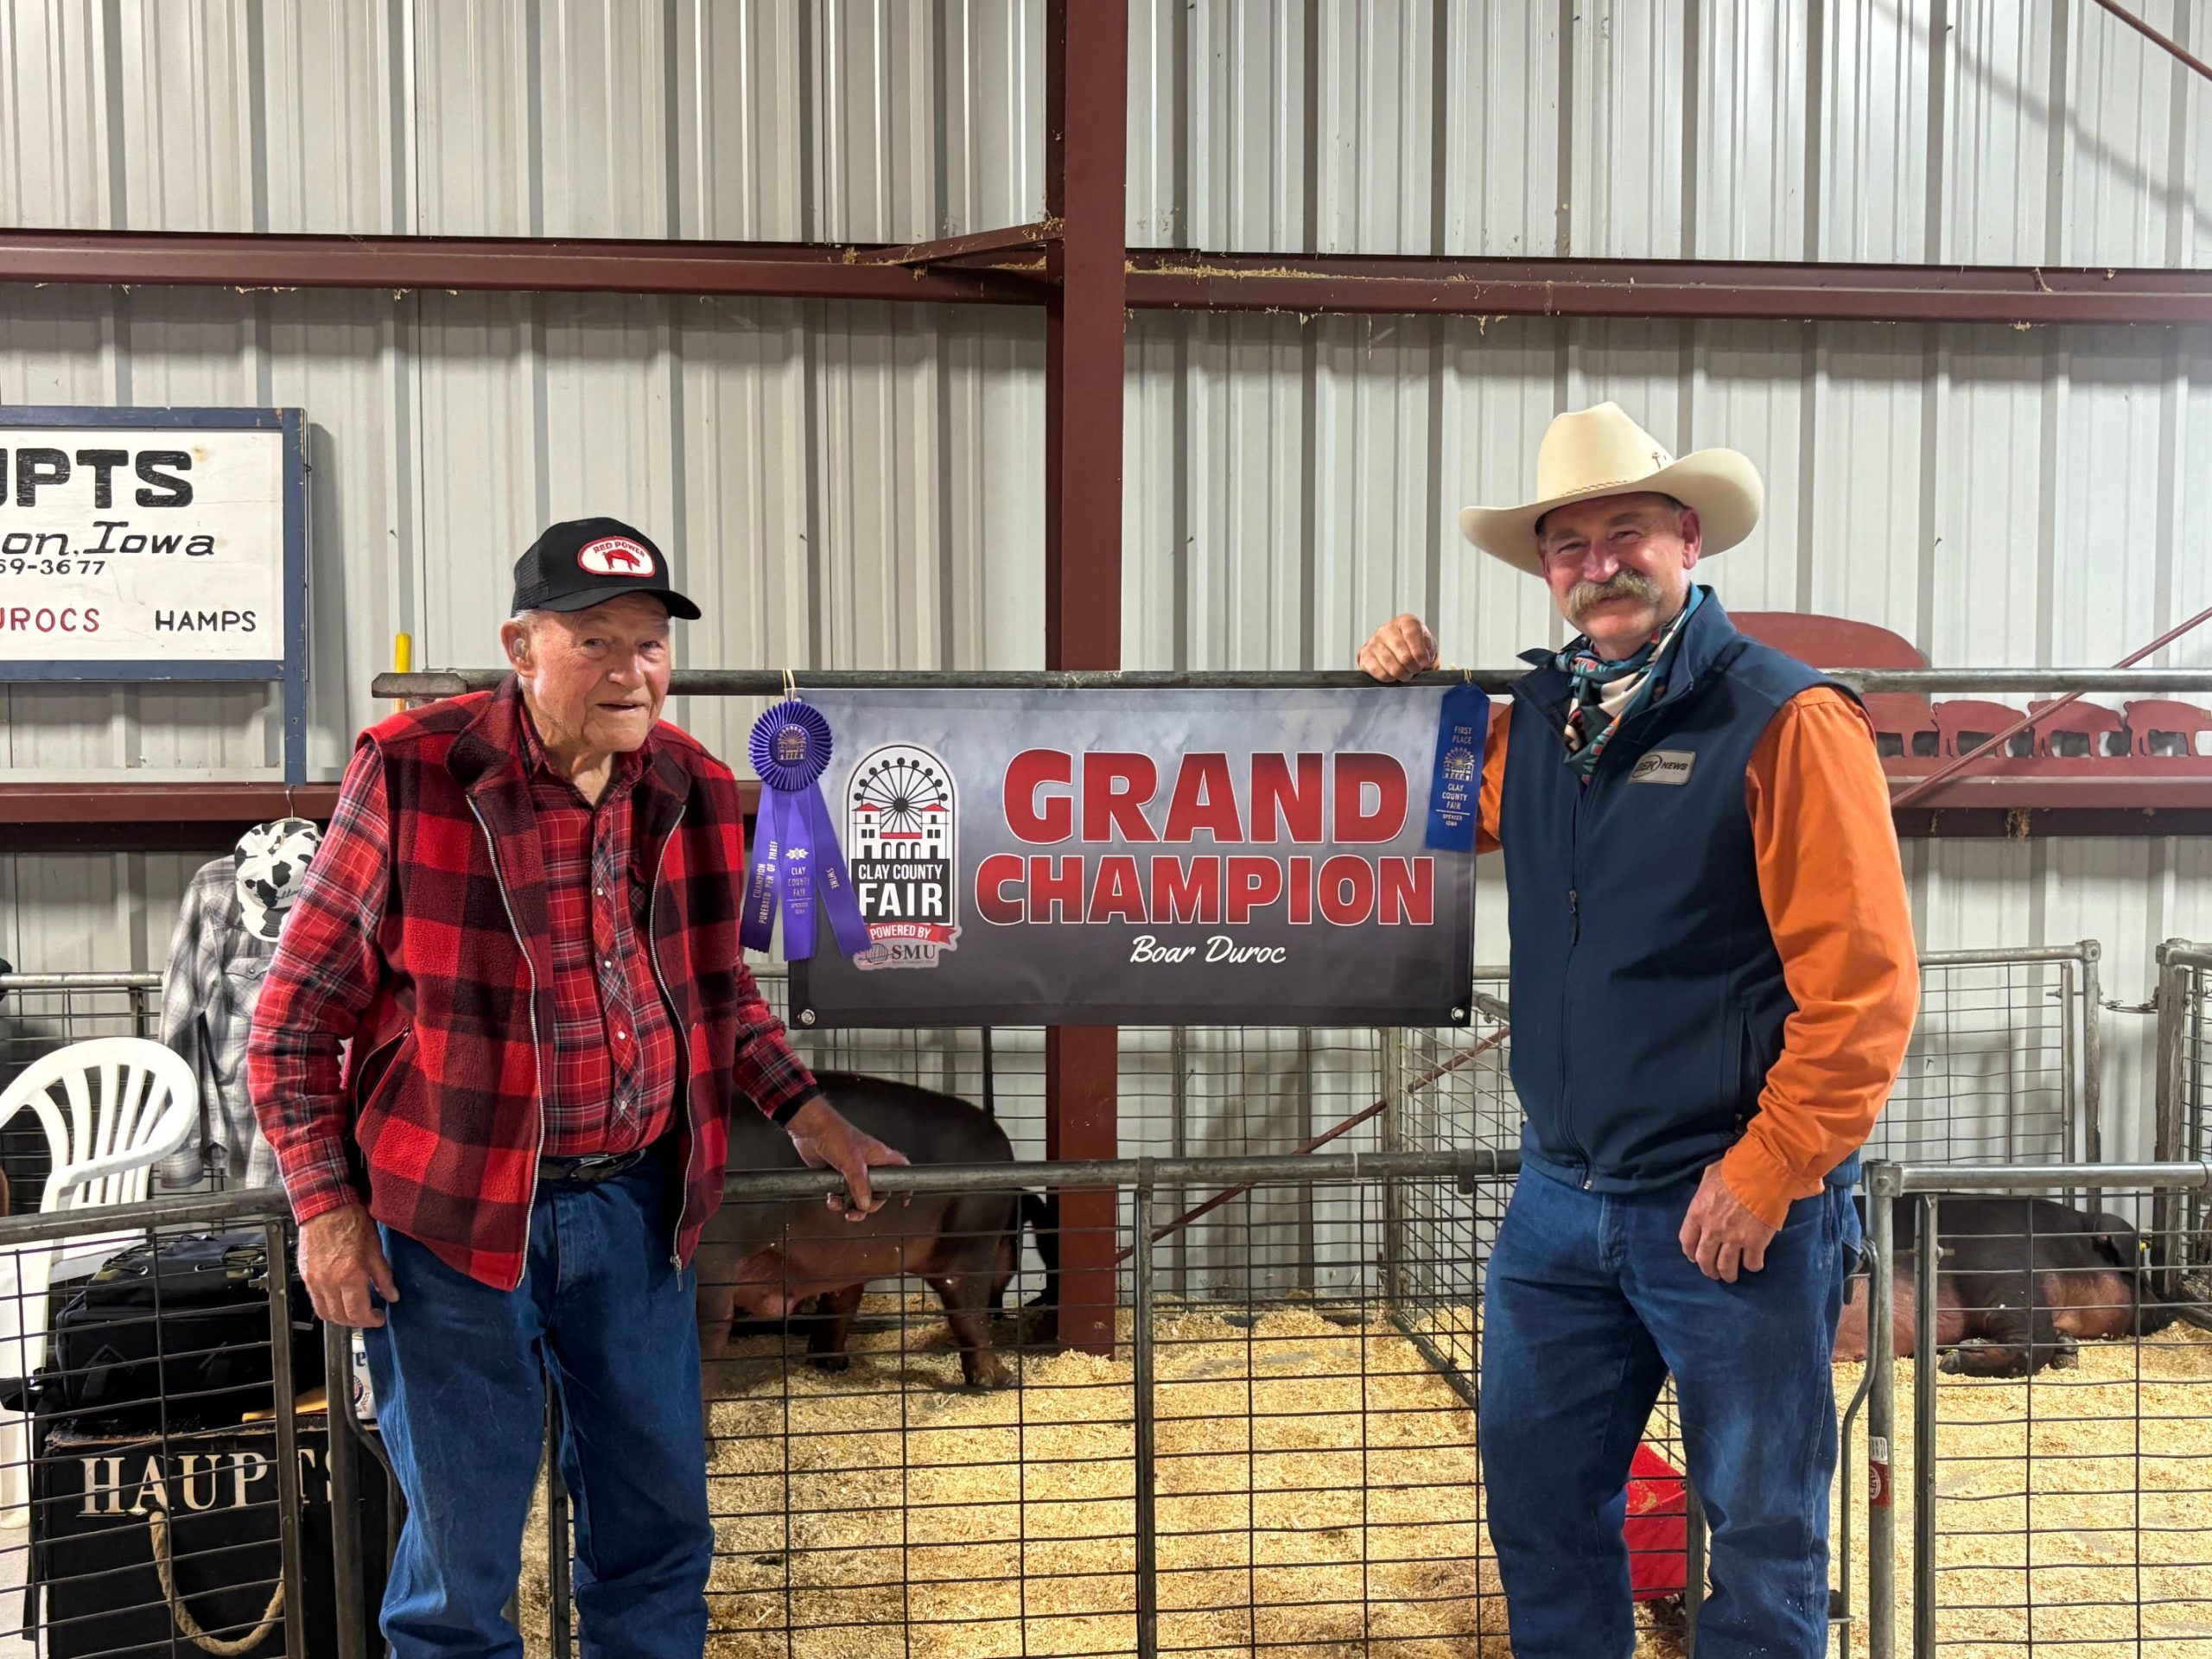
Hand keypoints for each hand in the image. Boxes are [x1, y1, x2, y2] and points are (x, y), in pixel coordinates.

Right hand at [299, 1203, 398, 1326]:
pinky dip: (327, 1306)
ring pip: (324, 1312)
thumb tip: (392, 1295)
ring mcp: (313, 1280)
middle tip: (369, 1317)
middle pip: (340, 1317)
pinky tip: (339, 1299)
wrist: (326, 1207)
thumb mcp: (375, 1249)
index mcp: (349, 1276)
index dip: (371, 1320)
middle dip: (357, 1322)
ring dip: (340, 1318)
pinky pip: (314, 1299)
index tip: (379, 1318)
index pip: (358, 1313)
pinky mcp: (305, 1275)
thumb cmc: (350, 1222)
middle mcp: (328, 1282)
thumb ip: (383, 1277)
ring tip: (354, 1312)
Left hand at [786, 1095, 910, 1219]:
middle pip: (878, 1191)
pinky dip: (837, 1201)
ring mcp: (852, 1171)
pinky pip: (841, 1194)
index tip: (903, 1199)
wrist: (810, 1129)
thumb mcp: (852, 1162)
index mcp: (879, 1157)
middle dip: (870, 1204)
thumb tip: (865, 1205)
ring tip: (843, 1209)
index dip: (904, 1184)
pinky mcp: (836, 1175)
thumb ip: (860, 1186)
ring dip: (851, 1206)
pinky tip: (831, 1200)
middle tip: (861, 1208)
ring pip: (858, 1196)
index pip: (900, 1169)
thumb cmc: (835, 1135)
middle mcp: (868, 1165)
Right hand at [1357, 613, 1438, 682]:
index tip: (1424, 663)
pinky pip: (1379, 672)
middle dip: (1413, 668)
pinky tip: (1393, 675)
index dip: (1420, 653)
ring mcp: (1374, 641)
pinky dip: (1389, 678)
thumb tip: (1425, 665)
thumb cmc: (1414, 647)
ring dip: (1402, 674)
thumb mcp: (1428, 646)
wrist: (1396, 651)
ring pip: (1391, 666)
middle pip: (1404, 655)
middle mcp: (1388, 629)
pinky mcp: (1365, 655)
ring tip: (1406, 673)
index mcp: (1406, 621)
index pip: (1412, 634)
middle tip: (1416, 670)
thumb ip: (1430, 653)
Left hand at [1678, 1165, 1778, 1282]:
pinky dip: (1752, 1266)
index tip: (1694, 1257)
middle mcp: (1712, 1231)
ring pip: (1726, 1267)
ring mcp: (1734, 1239)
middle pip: (1704, 1259)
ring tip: (1731, 1276)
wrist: (1762, 1174)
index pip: (1687, 1242)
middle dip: (1708, 1269)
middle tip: (1713, 1273)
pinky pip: (1751, 1263)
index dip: (1690, 1253)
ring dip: (1727, 1274)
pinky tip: (1753, 1264)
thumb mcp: (1709, 1175)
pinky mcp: (1755, 1243)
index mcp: (1697, 1213)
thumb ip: (1705, 1190)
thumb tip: (1708, 1193)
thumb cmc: (1735, 1169)